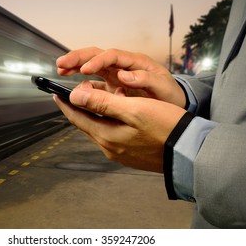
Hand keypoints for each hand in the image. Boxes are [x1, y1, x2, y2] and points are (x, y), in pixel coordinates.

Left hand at [53, 81, 186, 172]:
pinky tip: (118, 113)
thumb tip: (75, 96)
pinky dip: (109, 120)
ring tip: (99, 96)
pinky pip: (112, 134)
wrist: (189, 152)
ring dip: (96, 112)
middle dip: (80, 106)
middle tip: (77, 91)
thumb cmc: (165, 127)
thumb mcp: (133, 109)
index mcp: (106, 136)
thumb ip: (102, 103)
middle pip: (87, 123)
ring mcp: (120, 153)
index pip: (77, 118)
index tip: (56, 92)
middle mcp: (109, 148)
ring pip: (99, 128)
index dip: (65, 103)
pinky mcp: (131, 154)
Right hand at [57, 47, 186, 107]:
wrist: (173, 105)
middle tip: (61, 63)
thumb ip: (145, 80)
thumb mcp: (163, 87)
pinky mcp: (112, 87)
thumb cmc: (169, 95)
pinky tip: (73, 88)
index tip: (84, 70)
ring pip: (92, 66)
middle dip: (78, 58)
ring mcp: (115, 76)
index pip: (112, 56)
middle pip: (97, 55)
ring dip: (76, 66)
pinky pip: (94, 82)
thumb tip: (123, 76)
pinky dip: (82, 83)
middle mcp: (122, 66)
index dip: (97, 61)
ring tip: (61, 69)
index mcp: (135, 62)